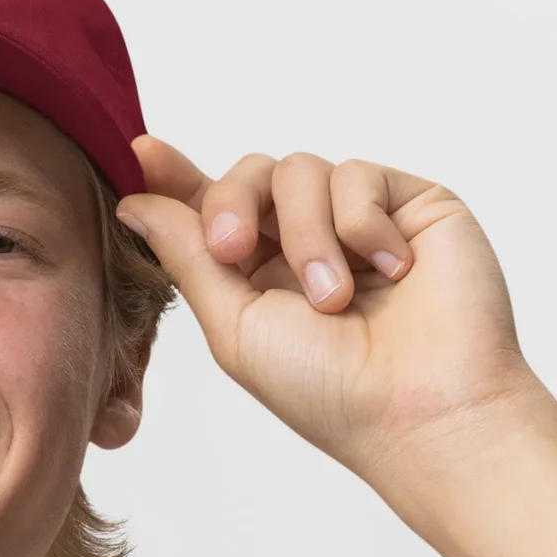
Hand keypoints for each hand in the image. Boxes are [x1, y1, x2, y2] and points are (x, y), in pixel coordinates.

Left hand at [116, 139, 545, 495]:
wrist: (422, 405)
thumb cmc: (329, 391)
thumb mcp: (235, 328)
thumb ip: (187, 257)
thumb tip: (134, 202)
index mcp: (257, 278)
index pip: (213, 211)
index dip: (176, 179)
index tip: (141, 150)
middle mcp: (306, 242)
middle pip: (250, 173)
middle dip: (233, 204)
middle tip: (232, 250)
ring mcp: (358, 219)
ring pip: (301, 169)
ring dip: (308, 234)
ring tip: (334, 297)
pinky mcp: (410, 201)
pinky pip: (359, 173)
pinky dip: (363, 225)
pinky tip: (390, 272)